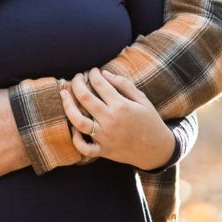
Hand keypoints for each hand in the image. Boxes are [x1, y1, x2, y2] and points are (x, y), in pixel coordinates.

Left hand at [60, 68, 174, 170]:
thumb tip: (103, 73)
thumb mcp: (142, 99)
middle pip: (84, 97)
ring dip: (67, 106)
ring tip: (64, 95)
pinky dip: (76, 138)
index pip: (99, 84)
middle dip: (77, 83)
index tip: (93, 71)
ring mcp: (105, 137)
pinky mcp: (103, 151)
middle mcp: (110, 120)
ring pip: (78, 121)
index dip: (93, 74)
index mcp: (121, 106)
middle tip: (77, 77)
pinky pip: (84, 147)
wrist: (157, 149)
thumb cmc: (150, 121)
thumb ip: (123, 84)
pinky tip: (74, 126)